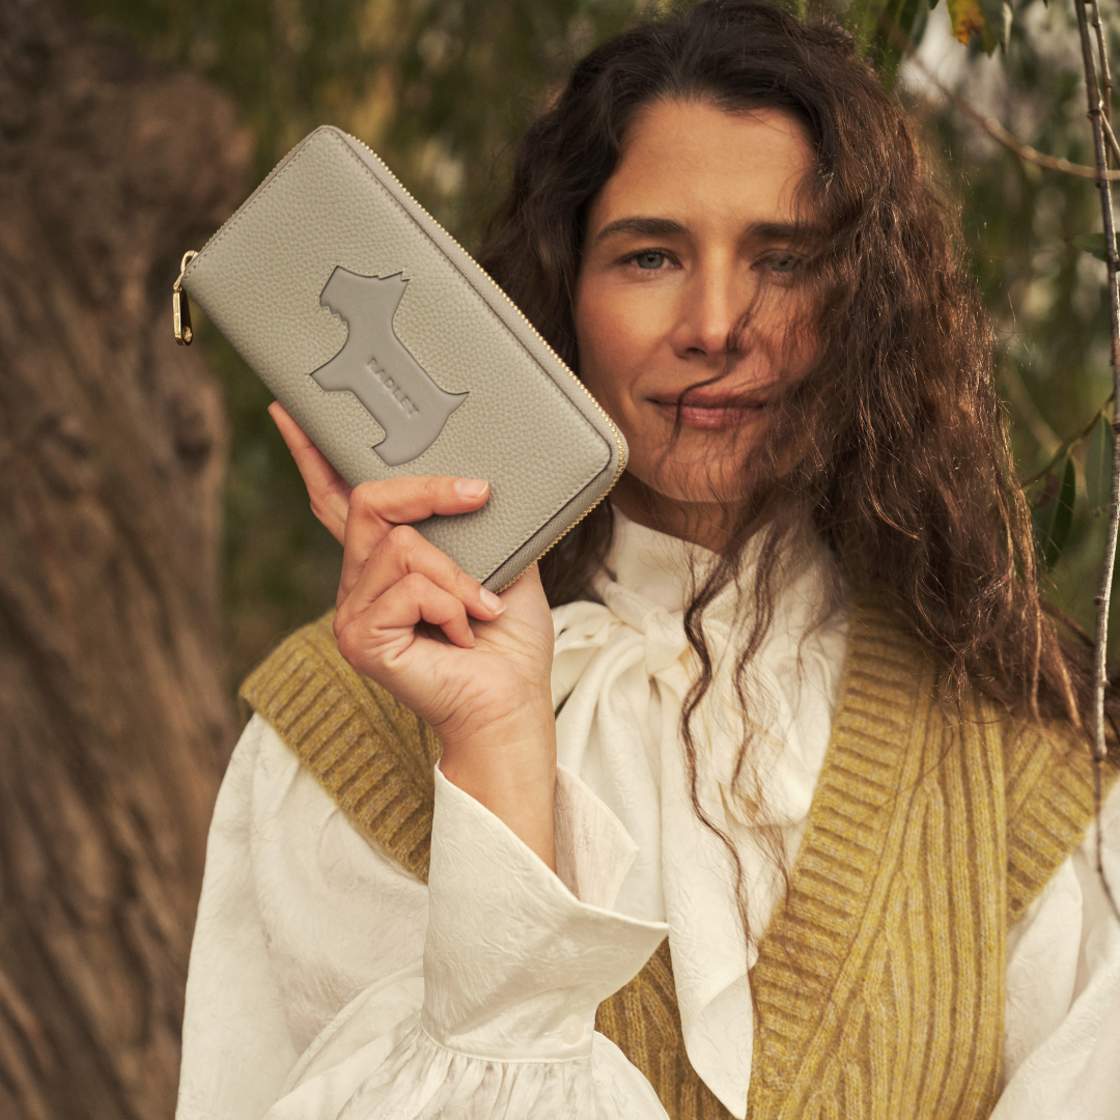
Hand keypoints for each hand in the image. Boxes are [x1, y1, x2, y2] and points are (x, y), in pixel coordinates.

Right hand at [267, 402, 558, 865]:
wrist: (511, 704)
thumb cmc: (508, 642)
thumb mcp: (505, 563)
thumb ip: (482, 525)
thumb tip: (481, 477)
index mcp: (386, 565)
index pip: (337, 502)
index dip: (312, 456)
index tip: (290, 409)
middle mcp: (359, 584)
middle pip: (368, 502)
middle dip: (429, 492)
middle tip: (478, 494)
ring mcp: (354, 612)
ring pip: (401, 547)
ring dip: (458, 576)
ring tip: (481, 610)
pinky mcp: (360, 638)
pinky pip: (408, 586)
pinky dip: (451, 604)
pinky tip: (462, 634)